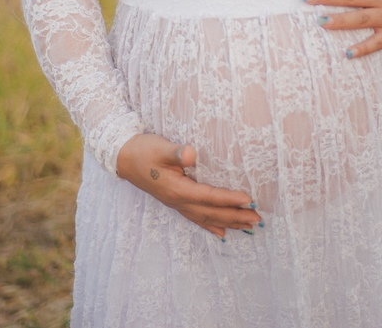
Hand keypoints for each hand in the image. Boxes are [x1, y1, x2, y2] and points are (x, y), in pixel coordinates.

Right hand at [115, 133, 261, 238]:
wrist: (123, 158)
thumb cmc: (143, 150)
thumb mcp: (159, 147)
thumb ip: (176, 152)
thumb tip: (190, 154)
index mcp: (177, 189)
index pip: (209, 196)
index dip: (229, 199)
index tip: (248, 200)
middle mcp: (178, 201)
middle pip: (211, 212)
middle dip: (235, 216)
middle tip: (257, 218)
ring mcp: (176, 204)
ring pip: (206, 217)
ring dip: (228, 222)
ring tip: (249, 227)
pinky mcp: (175, 201)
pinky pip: (196, 218)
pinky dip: (211, 225)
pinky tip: (222, 233)